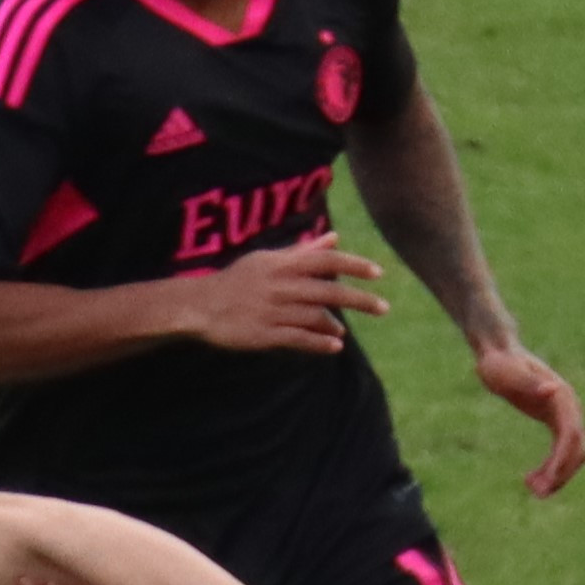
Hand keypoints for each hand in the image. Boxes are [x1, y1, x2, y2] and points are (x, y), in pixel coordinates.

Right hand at [176, 238, 390, 354]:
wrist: (201, 306)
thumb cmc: (238, 280)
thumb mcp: (268, 259)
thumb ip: (303, 251)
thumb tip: (334, 238)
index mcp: (282, 264)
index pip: (325, 261)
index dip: (353, 265)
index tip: (377, 272)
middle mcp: (280, 286)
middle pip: (327, 291)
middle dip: (358, 299)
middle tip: (383, 308)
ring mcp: (273, 311)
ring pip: (314, 317)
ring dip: (335, 324)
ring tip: (343, 331)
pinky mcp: (265, 334)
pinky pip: (299, 339)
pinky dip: (319, 343)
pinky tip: (334, 346)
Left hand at [475, 342, 584, 496]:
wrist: (499, 353)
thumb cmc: (500, 363)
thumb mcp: (508, 374)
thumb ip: (528, 382)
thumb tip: (553, 390)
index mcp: (562, 397)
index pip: (571, 435)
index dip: (562, 460)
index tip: (547, 481)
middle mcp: (569, 407)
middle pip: (576, 449)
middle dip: (561, 474)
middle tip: (537, 494)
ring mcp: (564, 414)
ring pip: (571, 454)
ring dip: (557, 475)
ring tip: (532, 491)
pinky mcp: (555, 420)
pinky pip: (560, 451)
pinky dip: (550, 468)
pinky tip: (531, 479)